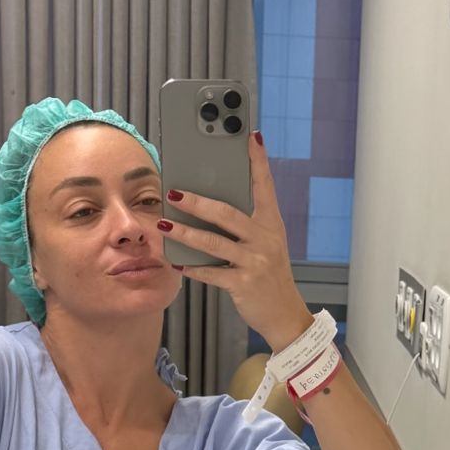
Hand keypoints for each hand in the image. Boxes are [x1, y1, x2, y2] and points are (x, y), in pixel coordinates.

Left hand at [159, 131, 310, 351]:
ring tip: (165, 224)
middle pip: (227, 214)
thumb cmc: (269, 273)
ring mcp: (255, 262)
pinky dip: (192, 267)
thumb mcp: (266, 244)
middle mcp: (265, 239)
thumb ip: (245, 224)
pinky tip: (176, 260)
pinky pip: (211, 272)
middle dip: (198, 201)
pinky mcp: (243, 283)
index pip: (265, 186)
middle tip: (173, 192)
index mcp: (272, 223)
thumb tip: (208, 204)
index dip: (258, 161)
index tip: (251, 136)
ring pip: (214, 242)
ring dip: (185, 232)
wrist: (284, 313)